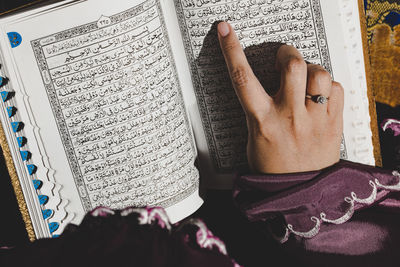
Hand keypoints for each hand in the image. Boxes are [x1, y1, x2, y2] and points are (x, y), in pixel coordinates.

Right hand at [217, 22, 343, 172]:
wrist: (300, 192)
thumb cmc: (272, 168)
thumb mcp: (254, 139)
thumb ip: (258, 110)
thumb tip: (262, 85)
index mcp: (262, 121)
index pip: (242, 78)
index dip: (231, 50)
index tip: (225, 31)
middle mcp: (288, 117)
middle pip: (292, 65)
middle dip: (286, 52)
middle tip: (282, 59)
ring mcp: (314, 120)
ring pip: (319, 72)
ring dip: (311, 69)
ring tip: (305, 80)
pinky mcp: (334, 123)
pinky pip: (336, 89)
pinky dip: (328, 86)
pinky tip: (319, 96)